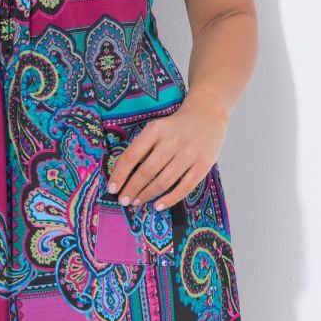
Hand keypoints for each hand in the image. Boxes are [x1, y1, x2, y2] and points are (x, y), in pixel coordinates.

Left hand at [107, 95, 226, 207]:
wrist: (208, 115)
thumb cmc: (176, 127)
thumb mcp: (156, 129)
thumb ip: (141, 147)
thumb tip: (121, 173)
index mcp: (156, 129)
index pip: (132, 155)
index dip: (120, 174)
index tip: (112, 188)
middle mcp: (172, 141)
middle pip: (146, 171)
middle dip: (132, 189)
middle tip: (124, 200)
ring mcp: (189, 154)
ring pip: (163, 181)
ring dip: (147, 195)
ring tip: (137, 202)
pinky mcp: (203, 165)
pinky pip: (184, 188)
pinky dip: (169, 199)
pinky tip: (158, 206)